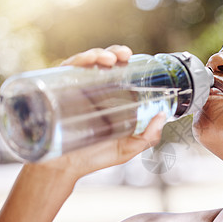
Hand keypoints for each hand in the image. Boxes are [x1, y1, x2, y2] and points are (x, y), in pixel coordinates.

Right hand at [32, 45, 165, 179]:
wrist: (64, 168)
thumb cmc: (95, 158)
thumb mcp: (127, 148)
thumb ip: (148, 137)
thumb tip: (163, 116)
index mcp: (110, 98)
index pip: (119, 72)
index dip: (126, 61)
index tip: (134, 59)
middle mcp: (93, 91)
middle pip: (104, 62)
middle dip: (115, 52)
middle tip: (124, 55)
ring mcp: (76, 90)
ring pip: (87, 62)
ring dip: (98, 54)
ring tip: (109, 60)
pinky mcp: (59, 92)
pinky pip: (66, 70)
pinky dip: (77, 60)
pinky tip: (87, 61)